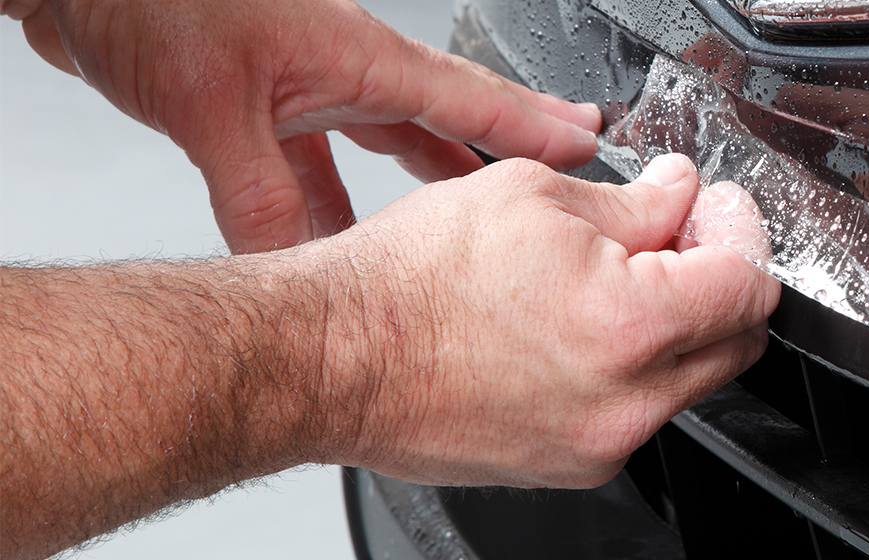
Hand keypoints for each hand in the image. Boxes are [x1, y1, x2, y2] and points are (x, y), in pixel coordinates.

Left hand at [3, 0, 600, 252]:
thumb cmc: (154, 3)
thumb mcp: (215, 108)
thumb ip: (267, 198)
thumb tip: (307, 268)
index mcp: (359, 58)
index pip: (470, 98)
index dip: (534, 126)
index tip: (588, 145)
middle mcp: (343, 71)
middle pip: (447, 119)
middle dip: (506, 147)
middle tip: (563, 169)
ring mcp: (306, 89)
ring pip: (390, 144)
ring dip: (428, 183)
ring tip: (474, 218)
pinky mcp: (265, 109)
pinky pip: (324, 169)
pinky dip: (342, 209)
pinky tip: (342, 244)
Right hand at [313, 154, 779, 486]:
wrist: (335, 359)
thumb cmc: (410, 283)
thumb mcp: (533, 197)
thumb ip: (635, 199)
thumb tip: (680, 194)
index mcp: (630, 326)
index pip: (750, 285)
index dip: (741, 231)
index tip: (718, 209)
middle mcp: (627, 402)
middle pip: (736, 341)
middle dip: (722, 277)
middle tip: (678, 233)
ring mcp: (600, 444)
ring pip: (689, 379)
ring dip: (676, 323)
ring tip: (612, 275)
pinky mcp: (572, 466)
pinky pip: (636, 411)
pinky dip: (630, 366)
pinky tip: (578, 324)